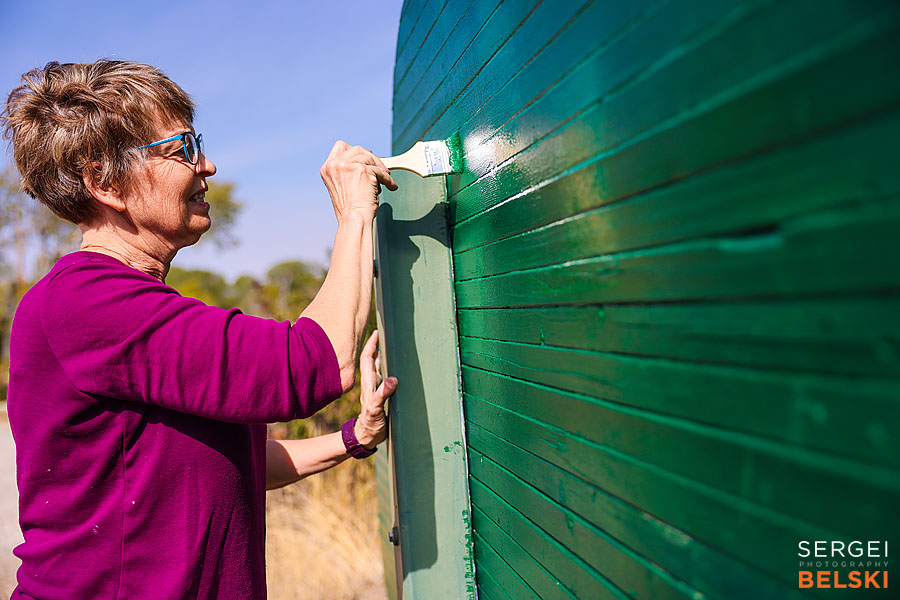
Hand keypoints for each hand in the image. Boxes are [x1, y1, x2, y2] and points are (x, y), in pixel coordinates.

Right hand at [320, 141, 397, 222]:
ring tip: (384, 182)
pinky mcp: (361, 170)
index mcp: (327, 168)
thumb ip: (349, 171)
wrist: (354, 220)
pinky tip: (390, 186)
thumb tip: (368, 160)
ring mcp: (347, 166)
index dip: (355, 151)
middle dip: (372, 159)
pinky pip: (380, 170)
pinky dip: (387, 179)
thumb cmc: (350, 210)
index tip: (366, 159)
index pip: (340, 147)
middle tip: (380, 170)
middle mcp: (335, 165)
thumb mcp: (342, 186)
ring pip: (370, 158)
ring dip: (380, 170)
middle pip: (357, 149)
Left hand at [354, 329, 395, 448]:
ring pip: (378, 366)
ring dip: (382, 354)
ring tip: (390, 344)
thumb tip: (392, 380)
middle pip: (372, 358)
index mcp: (369, 383)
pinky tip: (394, 365)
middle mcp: (372, 382)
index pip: (367, 358)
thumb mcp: (376, 410)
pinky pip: (384, 375)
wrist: (367, 437)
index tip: (377, 332)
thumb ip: (382, 395)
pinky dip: (387, 367)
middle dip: (376, 345)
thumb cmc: (371, 424)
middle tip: (385, 332)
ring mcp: (376, 388)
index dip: (371, 344)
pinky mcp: (381, 394)